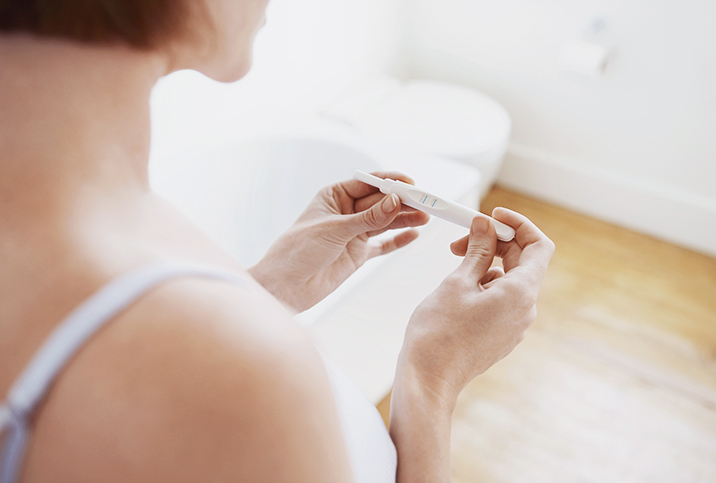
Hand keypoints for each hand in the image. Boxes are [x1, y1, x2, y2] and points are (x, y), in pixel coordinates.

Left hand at [248, 172, 429, 312]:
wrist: (286, 287)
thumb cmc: (298, 250)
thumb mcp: (335, 230)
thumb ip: (368, 218)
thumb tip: (395, 201)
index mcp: (334, 196)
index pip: (368, 183)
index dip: (390, 183)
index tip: (411, 184)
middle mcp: (346, 212)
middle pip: (380, 202)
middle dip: (402, 202)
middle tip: (426, 202)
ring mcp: (353, 233)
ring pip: (385, 222)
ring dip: (404, 219)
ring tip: (426, 217)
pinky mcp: (357, 254)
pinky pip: (383, 245)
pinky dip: (398, 240)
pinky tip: (414, 235)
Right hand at [397, 208, 554, 404]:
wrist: (428, 378)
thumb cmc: (439, 334)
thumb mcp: (457, 282)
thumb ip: (477, 251)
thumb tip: (485, 226)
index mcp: (520, 293)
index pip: (539, 246)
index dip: (519, 225)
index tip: (493, 216)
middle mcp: (525, 310)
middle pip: (523, 261)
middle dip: (495, 243)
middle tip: (463, 237)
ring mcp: (514, 325)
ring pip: (510, 280)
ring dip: (487, 263)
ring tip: (455, 262)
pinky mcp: (501, 334)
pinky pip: (502, 299)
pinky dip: (485, 283)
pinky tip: (459, 286)